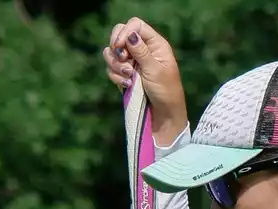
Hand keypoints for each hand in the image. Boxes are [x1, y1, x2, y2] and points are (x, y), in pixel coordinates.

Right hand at [103, 17, 187, 142]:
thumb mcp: (155, 70)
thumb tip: (130, 34)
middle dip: (117, 47)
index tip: (120, 46)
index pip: (136, 25)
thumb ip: (141, 52)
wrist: (163, 115)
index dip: (125, 32)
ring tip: (129, 78)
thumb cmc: (166, 92)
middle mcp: (143, 50)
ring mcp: (132, 61)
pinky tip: (127, 86)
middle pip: (120, 34)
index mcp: (156, 45)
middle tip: (123, 61)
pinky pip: (111, 67)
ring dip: (116, 65)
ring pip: (112, 52)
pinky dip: (115, 76)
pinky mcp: (124, 74)